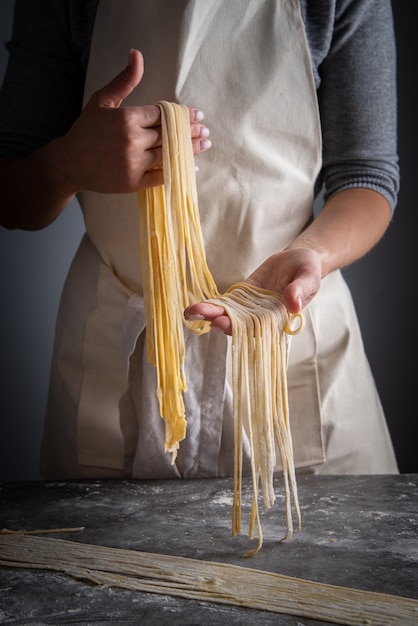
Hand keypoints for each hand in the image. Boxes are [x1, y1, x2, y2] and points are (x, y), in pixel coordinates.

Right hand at [52, 49, 210, 194]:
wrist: (69, 163)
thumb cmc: (86, 130)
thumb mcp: (102, 100)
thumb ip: (124, 80)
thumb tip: (137, 54)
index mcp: (127, 118)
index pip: (163, 115)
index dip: (183, 114)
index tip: (198, 115)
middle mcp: (132, 140)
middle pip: (170, 134)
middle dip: (192, 131)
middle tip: (206, 130)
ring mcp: (133, 163)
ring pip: (169, 154)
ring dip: (191, 150)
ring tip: (205, 144)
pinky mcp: (133, 182)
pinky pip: (162, 176)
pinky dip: (178, 171)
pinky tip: (192, 167)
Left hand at [184, 247, 321, 334]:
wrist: (299, 259)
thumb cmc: (308, 270)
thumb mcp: (309, 276)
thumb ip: (300, 290)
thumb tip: (293, 305)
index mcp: (278, 318)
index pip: (256, 329)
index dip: (238, 329)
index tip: (222, 323)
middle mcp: (261, 317)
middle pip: (236, 323)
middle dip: (216, 319)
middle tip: (198, 314)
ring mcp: (250, 306)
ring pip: (228, 313)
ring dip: (209, 313)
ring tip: (189, 311)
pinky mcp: (242, 295)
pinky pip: (226, 302)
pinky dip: (212, 304)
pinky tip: (194, 306)